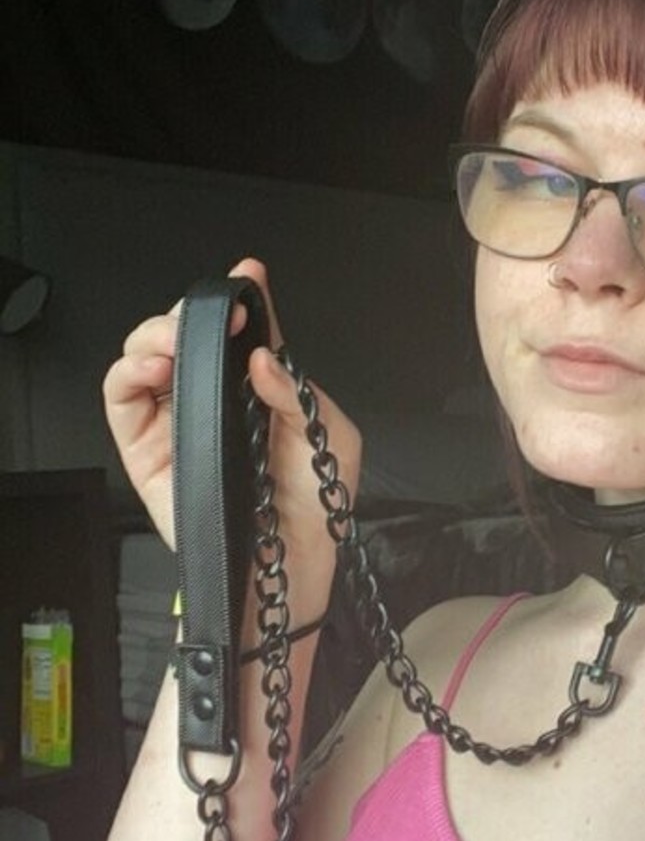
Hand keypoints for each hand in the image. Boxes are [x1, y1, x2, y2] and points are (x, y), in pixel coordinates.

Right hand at [103, 260, 361, 623]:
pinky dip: (129, 371)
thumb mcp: (328, 436)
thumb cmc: (313, 502)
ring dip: (154, 335)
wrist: (288, 563)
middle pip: (186, 335)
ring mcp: (176, 419)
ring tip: (176, 344)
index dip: (245, 300)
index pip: (245, 333)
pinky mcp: (146, 447)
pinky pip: (121, 397)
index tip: (248, 277)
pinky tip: (155, 368)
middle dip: (192, 314)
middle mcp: (215, 396)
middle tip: (214, 318)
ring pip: (145, 356)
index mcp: (260, 386)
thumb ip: (296, 391)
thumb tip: (263, 356)